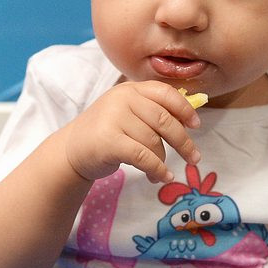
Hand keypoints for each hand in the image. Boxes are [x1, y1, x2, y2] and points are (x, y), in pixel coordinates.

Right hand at [62, 81, 200, 184]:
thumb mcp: (127, 114)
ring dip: (163, 161)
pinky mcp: (109, 141)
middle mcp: (122, 99)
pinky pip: (144, 157)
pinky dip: (157, 169)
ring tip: (161, 173)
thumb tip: (189, 123)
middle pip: (165, 120)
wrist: (70, 152)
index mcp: (130, 89)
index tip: (196, 125)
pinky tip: (162, 177)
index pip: (165, 93)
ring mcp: (114, 118)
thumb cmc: (106, 133)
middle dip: (183, 142)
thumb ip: (152, 113)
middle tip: (194, 158)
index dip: (185, 109)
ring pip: (154, 142)